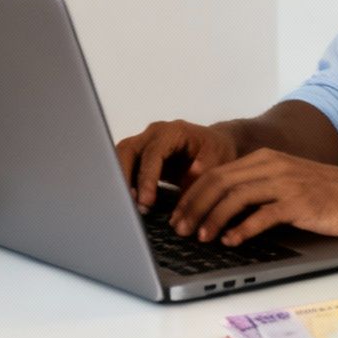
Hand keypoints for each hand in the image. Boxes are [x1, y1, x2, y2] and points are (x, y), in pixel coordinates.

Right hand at [115, 119, 241, 211]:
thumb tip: (186, 187)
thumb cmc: (217, 151)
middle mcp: (154, 134)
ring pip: (120, 157)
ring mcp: (144, 143)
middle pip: (127, 151)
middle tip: (130, 205)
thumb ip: (200, 174)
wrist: (214, 146)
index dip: (147, 178)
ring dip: (120, 181)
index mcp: (172, 132)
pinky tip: (129, 202)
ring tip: (127, 206)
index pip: (153, 153)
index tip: (146, 201)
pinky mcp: (139, 156)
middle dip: (124, 178)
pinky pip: (124, 166)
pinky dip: (123, 183)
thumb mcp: (216, 161)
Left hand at [170, 148, 337, 245]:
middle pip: (218, 182)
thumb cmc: (331, 196)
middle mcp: (273, 166)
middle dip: (194, 207)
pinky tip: (231, 241)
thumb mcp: (290, 185)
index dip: (192, 195)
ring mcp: (287, 183)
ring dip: (212, 218)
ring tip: (201, 238)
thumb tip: (224, 214)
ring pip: (235, 197)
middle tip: (180, 230)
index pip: (216, 173)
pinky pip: (263, 215)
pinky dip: (242, 229)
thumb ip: (260, 191)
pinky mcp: (301, 203)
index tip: (178, 216)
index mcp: (266, 159)